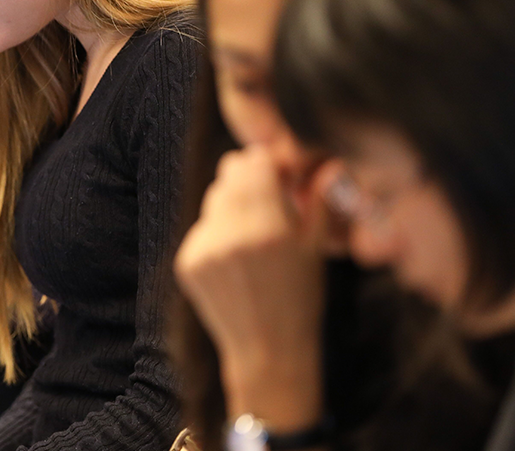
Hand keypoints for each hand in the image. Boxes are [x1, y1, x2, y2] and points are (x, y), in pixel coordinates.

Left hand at [173, 146, 331, 429]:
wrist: (266, 351)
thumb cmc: (300, 300)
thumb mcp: (317, 251)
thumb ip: (319, 203)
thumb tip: (328, 165)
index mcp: (269, 229)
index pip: (254, 163)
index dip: (268, 163)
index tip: (280, 173)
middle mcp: (231, 235)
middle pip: (229, 174)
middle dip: (249, 179)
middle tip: (267, 199)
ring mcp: (203, 249)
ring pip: (213, 198)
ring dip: (232, 204)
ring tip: (253, 233)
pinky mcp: (186, 262)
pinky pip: (201, 227)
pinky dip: (217, 231)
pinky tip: (235, 257)